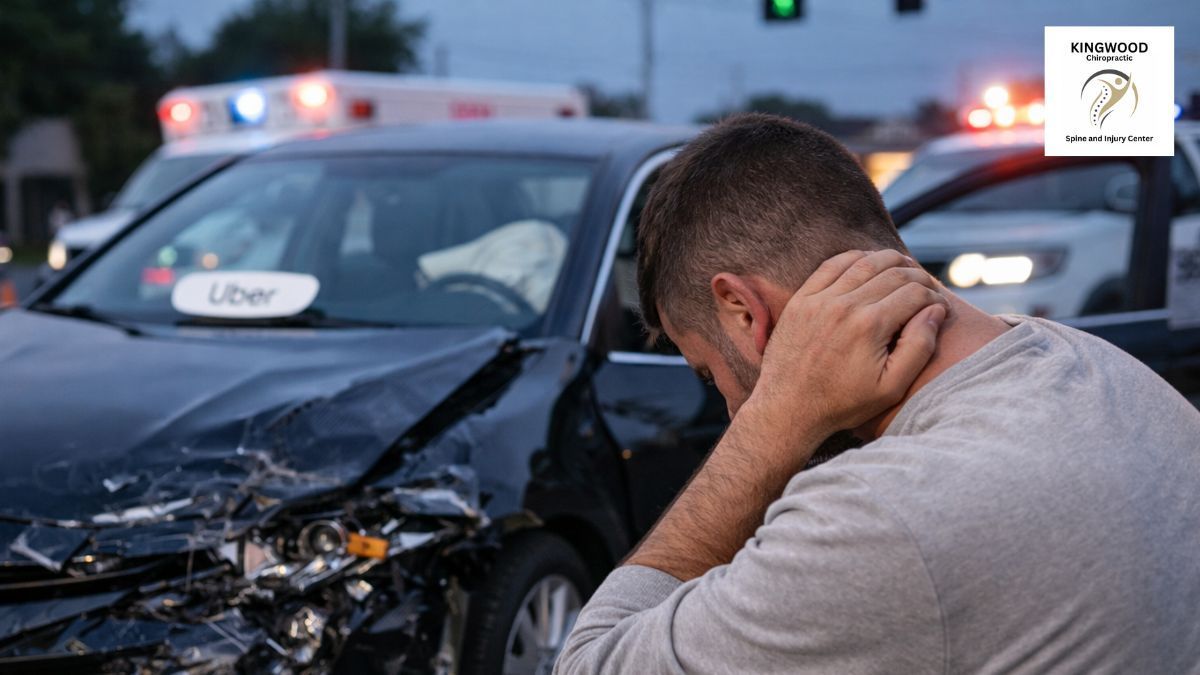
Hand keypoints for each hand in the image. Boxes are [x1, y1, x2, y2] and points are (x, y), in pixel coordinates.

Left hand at [748, 249, 947, 437]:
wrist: (788, 407)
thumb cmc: (843, 403)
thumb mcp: (891, 387)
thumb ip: (919, 347)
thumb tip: (935, 310)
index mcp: (870, 326)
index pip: (914, 293)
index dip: (934, 296)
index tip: (940, 305)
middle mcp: (845, 306)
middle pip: (893, 272)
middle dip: (918, 276)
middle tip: (927, 287)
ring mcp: (820, 299)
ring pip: (864, 262)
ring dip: (890, 260)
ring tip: (906, 268)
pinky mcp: (801, 299)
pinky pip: (832, 265)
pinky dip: (855, 258)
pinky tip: (869, 263)